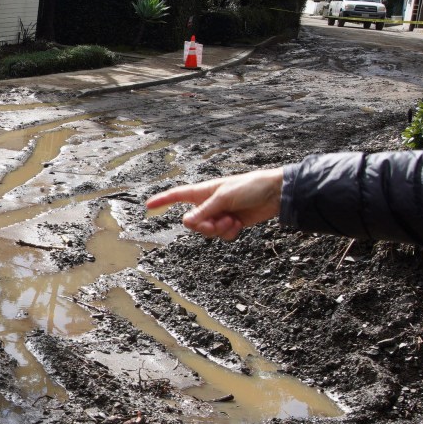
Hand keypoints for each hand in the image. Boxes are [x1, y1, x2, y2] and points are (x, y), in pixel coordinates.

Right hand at [144, 168, 283, 240]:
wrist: (274, 194)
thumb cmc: (249, 187)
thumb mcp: (224, 197)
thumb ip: (204, 211)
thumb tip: (185, 222)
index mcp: (203, 192)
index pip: (177, 195)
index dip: (162, 200)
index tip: (148, 205)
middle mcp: (208, 204)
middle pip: (193, 222)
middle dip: (204, 226)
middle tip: (217, 222)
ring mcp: (219, 215)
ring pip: (208, 232)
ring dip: (219, 229)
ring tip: (232, 220)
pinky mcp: (230, 224)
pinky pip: (222, 236)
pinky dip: (229, 232)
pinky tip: (238, 224)